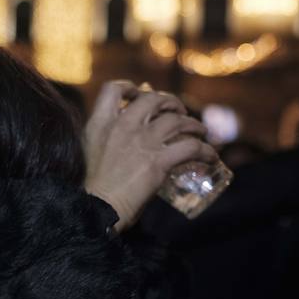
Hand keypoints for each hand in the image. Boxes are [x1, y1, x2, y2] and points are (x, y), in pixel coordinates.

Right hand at [84, 81, 216, 231]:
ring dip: (193, 125)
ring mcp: (142, 141)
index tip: (139, 94)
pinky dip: (205, 151)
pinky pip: (192, 147)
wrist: (93, 211)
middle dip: (170, 102)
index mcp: (99, 124)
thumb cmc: (88, 191)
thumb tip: (122, 148)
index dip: (130, 88)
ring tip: (201, 133)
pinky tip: (210, 157)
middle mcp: (122, 126)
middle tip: (178, 113)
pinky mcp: (158, 161)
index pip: (113, 89)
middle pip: (153, 98)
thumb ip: (104, 144)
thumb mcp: (88, 156)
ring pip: (178, 121)